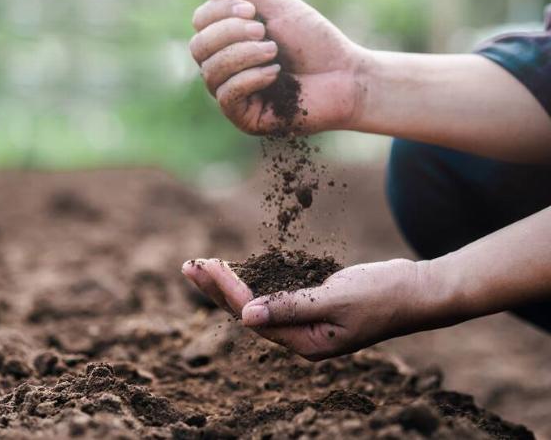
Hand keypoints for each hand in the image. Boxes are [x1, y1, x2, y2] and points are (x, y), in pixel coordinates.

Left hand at [182, 257, 438, 360]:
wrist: (420, 290)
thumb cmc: (384, 294)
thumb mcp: (337, 300)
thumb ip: (291, 307)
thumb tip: (246, 316)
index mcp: (306, 343)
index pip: (253, 316)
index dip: (226, 290)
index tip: (204, 266)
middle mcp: (301, 338)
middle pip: (247, 313)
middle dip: (216, 289)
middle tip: (188, 265)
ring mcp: (307, 324)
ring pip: (257, 304)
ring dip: (230, 285)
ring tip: (202, 267)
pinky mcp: (313, 307)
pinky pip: (274, 296)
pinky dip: (254, 282)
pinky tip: (238, 271)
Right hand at [189, 0, 365, 134]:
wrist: (346, 76)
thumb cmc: (314, 42)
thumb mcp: (277, 8)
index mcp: (229, 40)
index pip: (200, 23)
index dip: (219, 12)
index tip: (252, 10)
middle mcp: (225, 68)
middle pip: (198, 47)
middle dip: (229, 34)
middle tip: (263, 31)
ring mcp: (233, 95)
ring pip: (210, 72)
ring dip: (243, 55)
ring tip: (274, 52)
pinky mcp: (244, 118)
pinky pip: (227, 96)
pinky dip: (249, 78)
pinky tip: (275, 73)